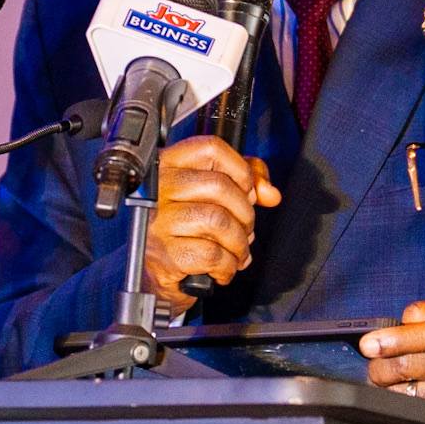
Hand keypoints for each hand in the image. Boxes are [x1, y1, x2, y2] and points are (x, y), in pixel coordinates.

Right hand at [141, 136, 281, 313]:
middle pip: (219, 186)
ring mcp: (158, 221)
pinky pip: (212, 254)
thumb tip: (270, 193)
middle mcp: (157, 189)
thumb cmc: (183, 231)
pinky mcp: (164, 254)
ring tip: (237, 252)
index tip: (248, 191)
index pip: (210, 148)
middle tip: (245, 229)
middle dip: (245, 213)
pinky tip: (222, 268)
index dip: (240, 169)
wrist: (154, 275)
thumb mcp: (210, 197)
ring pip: (218, 221)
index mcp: (166, 165)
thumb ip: (244, 183)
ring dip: (239, 243)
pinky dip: (227, 266)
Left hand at [360, 298, 424, 422]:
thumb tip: (401, 318)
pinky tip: (403, 392)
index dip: (394, 339)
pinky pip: (419, 410)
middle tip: (372, 360)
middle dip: (379, 365)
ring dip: (387, 386)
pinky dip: (403, 401)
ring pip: (410, 393)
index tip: (369, 343)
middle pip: (412, 366)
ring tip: (385, 376)